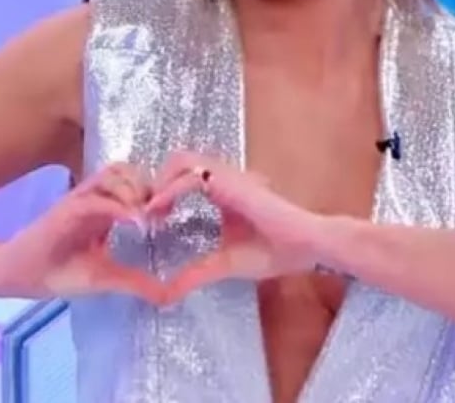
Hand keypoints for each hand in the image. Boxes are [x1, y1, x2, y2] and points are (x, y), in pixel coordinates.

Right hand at [0, 163, 165, 303]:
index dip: (155, 191)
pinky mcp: (67, 208)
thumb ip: (136, 281)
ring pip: (114, 173)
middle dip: (149, 185)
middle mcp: (94, 197)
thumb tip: (168, 296)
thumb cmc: (61, 273)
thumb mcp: (106, 277)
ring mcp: (80, 199)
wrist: (22, 276)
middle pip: (127, 169)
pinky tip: (136, 222)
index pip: (134, 183)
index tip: (169, 215)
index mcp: (105, 208)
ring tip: (147, 217)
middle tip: (161, 211)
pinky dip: (120, 206)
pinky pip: (97, 198)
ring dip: (136, 190)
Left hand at [145, 151, 320, 302]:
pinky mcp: (232, 182)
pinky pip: (193, 176)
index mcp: (221, 189)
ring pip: (181, 160)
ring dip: (161, 181)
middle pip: (177, 160)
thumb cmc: (276, 251)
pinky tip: (160, 208)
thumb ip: (197, 272)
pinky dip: (171, 189)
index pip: (182, 174)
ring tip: (150, 210)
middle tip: (145, 211)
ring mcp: (228, 175)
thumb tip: (168, 293)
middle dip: (156, 180)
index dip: (162, 189)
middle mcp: (222, 176)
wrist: (309, 245)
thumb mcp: (225, 263)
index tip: (150, 217)